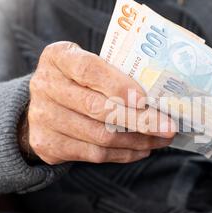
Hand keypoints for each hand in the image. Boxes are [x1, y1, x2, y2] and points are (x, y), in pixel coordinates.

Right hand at [19, 41, 175, 164]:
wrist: (44, 106)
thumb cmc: (80, 81)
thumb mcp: (90, 66)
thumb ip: (115, 74)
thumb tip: (160, 97)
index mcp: (58, 57)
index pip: (88, 69)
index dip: (117, 85)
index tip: (144, 99)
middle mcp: (44, 85)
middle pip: (97, 108)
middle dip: (140, 120)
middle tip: (169, 127)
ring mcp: (42, 117)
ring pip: (99, 135)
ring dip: (137, 140)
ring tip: (161, 139)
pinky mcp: (47, 145)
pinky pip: (93, 154)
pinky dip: (123, 153)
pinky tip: (142, 148)